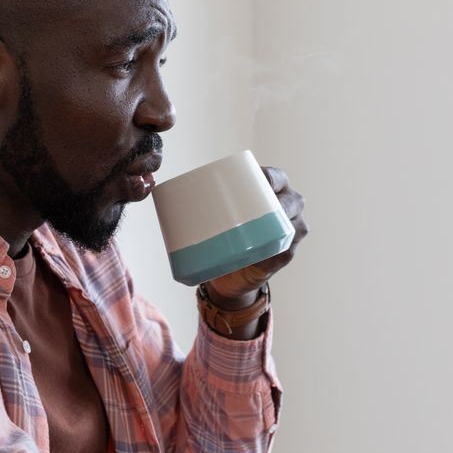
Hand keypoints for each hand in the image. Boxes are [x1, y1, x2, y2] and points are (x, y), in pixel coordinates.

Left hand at [203, 167, 307, 307]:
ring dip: (284, 222)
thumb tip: (157, 192)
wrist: (227, 275)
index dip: (269, 177)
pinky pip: (289, 248)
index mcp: (270, 190)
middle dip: (280, 199)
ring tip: (266, 226)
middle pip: (291, 199)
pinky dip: (283, 247)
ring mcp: (290, 230)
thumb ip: (195, 203)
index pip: (276, 178)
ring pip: (294, 222)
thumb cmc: (221, 238)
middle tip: (256, 205)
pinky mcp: (286, 253)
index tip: (257, 179)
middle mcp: (286, 207)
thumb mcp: (212, 216)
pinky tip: (278, 247)